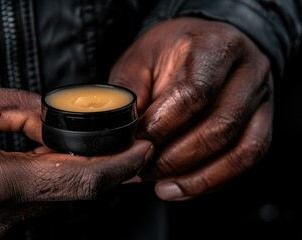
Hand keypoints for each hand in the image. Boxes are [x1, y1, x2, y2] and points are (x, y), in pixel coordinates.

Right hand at [0, 79, 152, 237]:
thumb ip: (14, 105)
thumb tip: (49, 112)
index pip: (79, 179)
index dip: (118, 166)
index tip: (141, 153)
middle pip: (71, 193)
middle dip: (101, 170)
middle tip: (120, 149)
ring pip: (50, 203)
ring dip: (67, 176)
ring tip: (72, 152)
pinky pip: (27, 211)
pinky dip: (43, 188)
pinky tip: (38, 168)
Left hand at [109, 17, 272, 200]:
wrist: (209, 42)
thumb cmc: (171, 51)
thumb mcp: (141, 59)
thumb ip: (130, 94)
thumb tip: (121, 136)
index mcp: (212, 46)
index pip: (192, 94)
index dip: (161, 127)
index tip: (134, 145)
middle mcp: (246, 70)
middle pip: (219, 126)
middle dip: (175, 158)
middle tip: (142, 169)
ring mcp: (260, 98)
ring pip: (239, 149)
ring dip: (195, 177)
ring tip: (160, 186)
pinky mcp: (264, 121)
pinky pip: (247, 158)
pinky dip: (213, 180)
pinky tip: (183, 187)